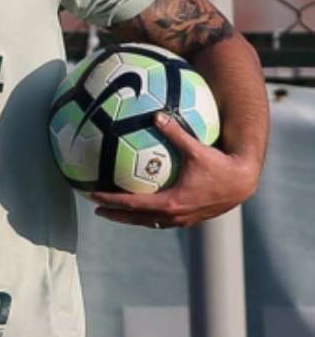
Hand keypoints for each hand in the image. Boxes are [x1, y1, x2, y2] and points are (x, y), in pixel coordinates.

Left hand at [91, 112, 260, 228]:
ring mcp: (182, 220)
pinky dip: (148, 215)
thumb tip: (156, 114)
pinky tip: (143, 206)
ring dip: (130, 218)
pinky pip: (162, 220)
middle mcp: (174, 215)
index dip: (111, 201)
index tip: (93, 196)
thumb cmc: (220, 165)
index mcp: (170, 202)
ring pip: (149, 222)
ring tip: (115, 211)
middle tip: (96, 208)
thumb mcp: (196, 148)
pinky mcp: (190, 218)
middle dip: (115, 214)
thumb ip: (175, 132)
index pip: (132, 204)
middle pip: (136, 219)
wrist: (242, 184)